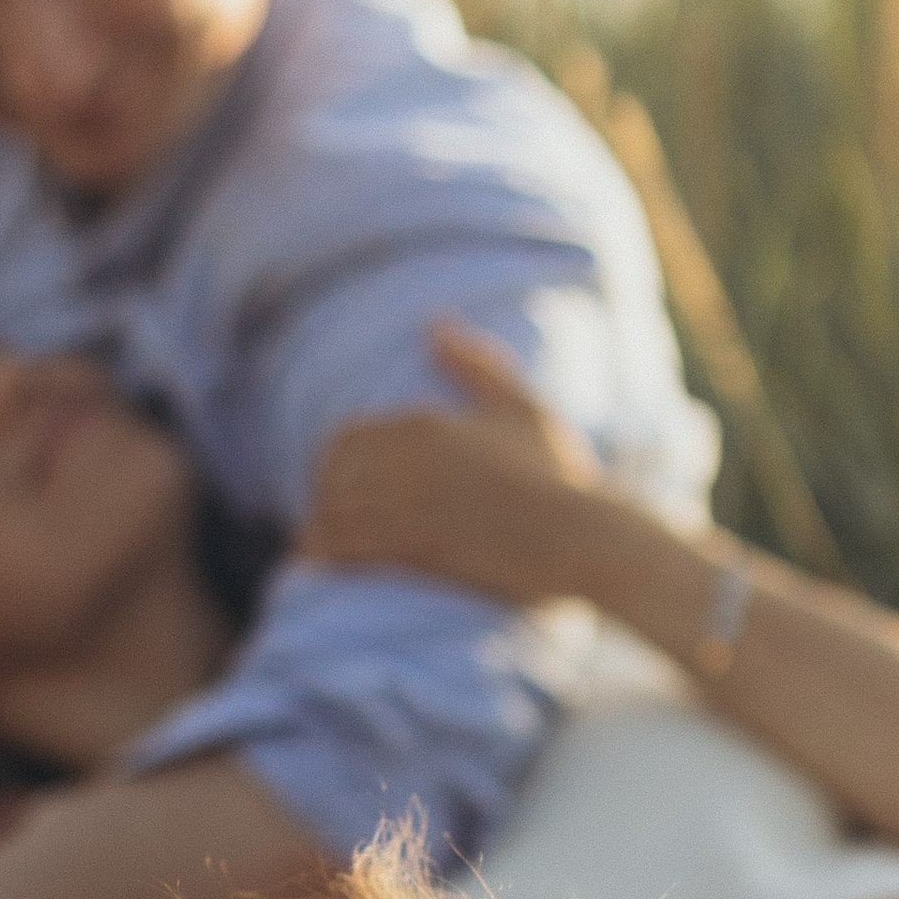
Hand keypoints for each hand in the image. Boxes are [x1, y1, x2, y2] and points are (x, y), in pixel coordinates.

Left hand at [303, 318, 605, 603]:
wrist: (583, 537)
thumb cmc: (559, 475)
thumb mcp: (520, 406)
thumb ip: (476, 364)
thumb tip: (435, 325)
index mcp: (425, 421)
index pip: (345, 438)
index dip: (329, 465)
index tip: (333, 488)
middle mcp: (409, 458)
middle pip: (331, 475)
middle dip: (320, 500)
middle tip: (323, 526)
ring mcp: (410, 503)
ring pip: (334, 512)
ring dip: (320, 534)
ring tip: (316, 556)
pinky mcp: (416, 546)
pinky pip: (348, 548)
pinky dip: (327, 559)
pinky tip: (323, 573)